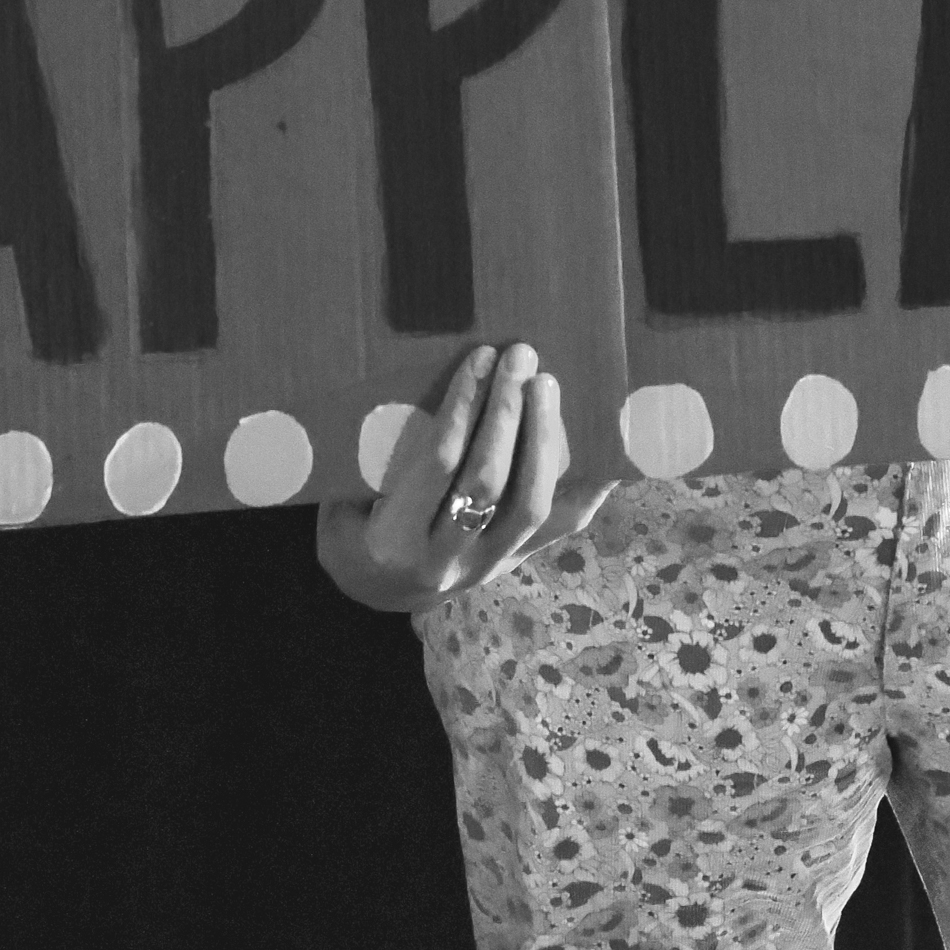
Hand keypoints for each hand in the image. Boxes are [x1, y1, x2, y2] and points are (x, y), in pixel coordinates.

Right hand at [313, 341, 614, 612]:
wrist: (378, 591)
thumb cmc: (354, 525)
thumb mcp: (342, 499)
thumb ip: (370, 456)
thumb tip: (403, 381)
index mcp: (393, 541)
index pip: (438, 465)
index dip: (462, 408)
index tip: (479, 358)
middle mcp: (445, 561)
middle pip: (489, 482)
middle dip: (507, 413)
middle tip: (520, 357)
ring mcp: (489, 565)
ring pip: (531, 505)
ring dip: (544, 438)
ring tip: (547, 384)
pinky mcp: (519, 561)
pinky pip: (564, 523)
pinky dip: (589, 481)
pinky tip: (607, 442)